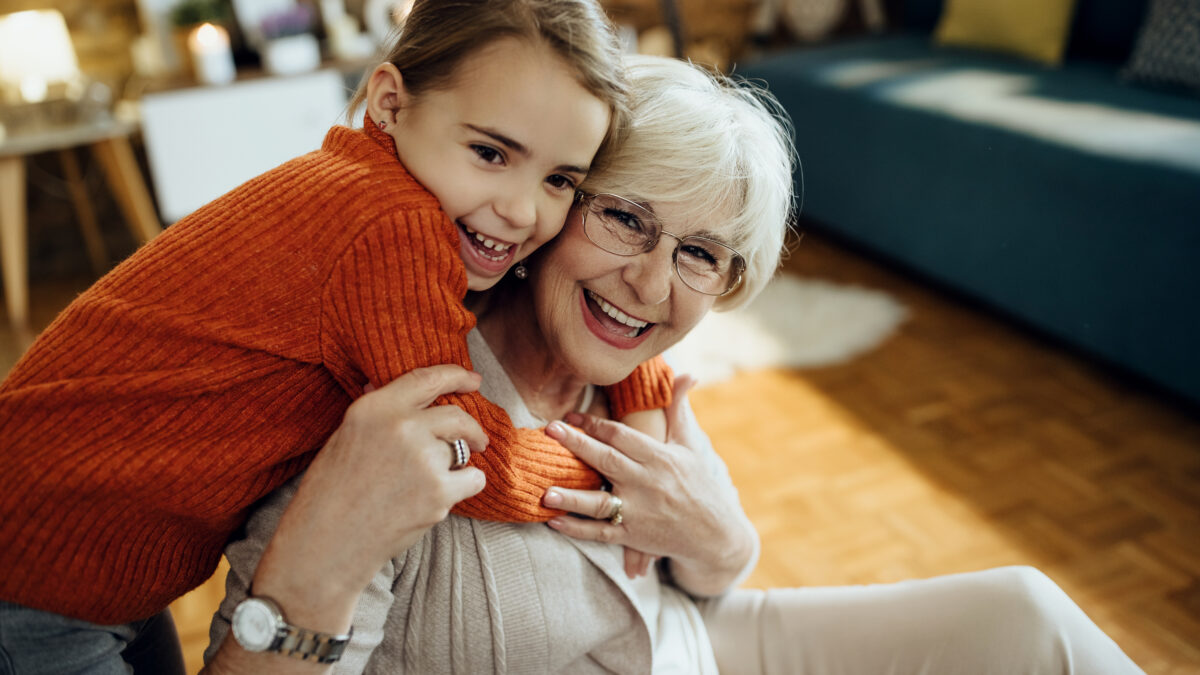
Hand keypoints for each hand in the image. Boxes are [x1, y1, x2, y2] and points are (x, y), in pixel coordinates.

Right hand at [253, 365, 488, 626]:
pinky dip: (464, 487)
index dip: (456, 376)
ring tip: (426, 485)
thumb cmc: (329, 493)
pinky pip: (473, 479)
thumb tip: (385, 384)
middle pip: (457, 416)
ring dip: (454, 466)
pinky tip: (441, 498)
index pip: (426, 379)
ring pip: (462, 451)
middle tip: (478, 439)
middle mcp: (401, 427)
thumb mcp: (344, 438)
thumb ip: (375, 414)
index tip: (473, 380)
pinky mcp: (439, 492)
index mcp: (374, 408)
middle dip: (473, 428)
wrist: (325, 545)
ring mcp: (423, 459)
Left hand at [542, 376, 753, 593]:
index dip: (594, 424)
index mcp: (659, 457)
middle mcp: (647, 483)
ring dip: (572, 498)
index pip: (621, 436)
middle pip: (607, 460)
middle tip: (549, 430)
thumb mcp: (689, 445)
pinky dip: (578, 529)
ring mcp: (639, 512)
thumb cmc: (699, 484)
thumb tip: (687, 373)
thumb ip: (678, 410)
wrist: (715, 534)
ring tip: (545, 493)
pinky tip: (554, 521)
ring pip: (601, 503)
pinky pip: (601, 533)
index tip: (569, 416)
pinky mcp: (633, 536)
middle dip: (577, 444)